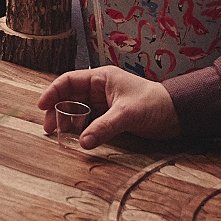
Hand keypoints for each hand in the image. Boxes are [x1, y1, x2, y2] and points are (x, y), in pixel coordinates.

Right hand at [38, 65, 180, 149]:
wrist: (178, 114)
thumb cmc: (155, 104)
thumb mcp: (127, 114)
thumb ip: (104, 127)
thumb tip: (83, 142)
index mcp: (101, 77)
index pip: (69, 81)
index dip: (53, 92)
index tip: (42, 106)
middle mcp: (100, 89)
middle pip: (70, 97)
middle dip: (58, 111)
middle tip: (50, 128)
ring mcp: (105, 103)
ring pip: (78, 111)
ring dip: (69, 121)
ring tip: (61, 135)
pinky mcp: (111, 117)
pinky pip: (90, 122)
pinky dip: (82, 130)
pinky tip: (79, 138)